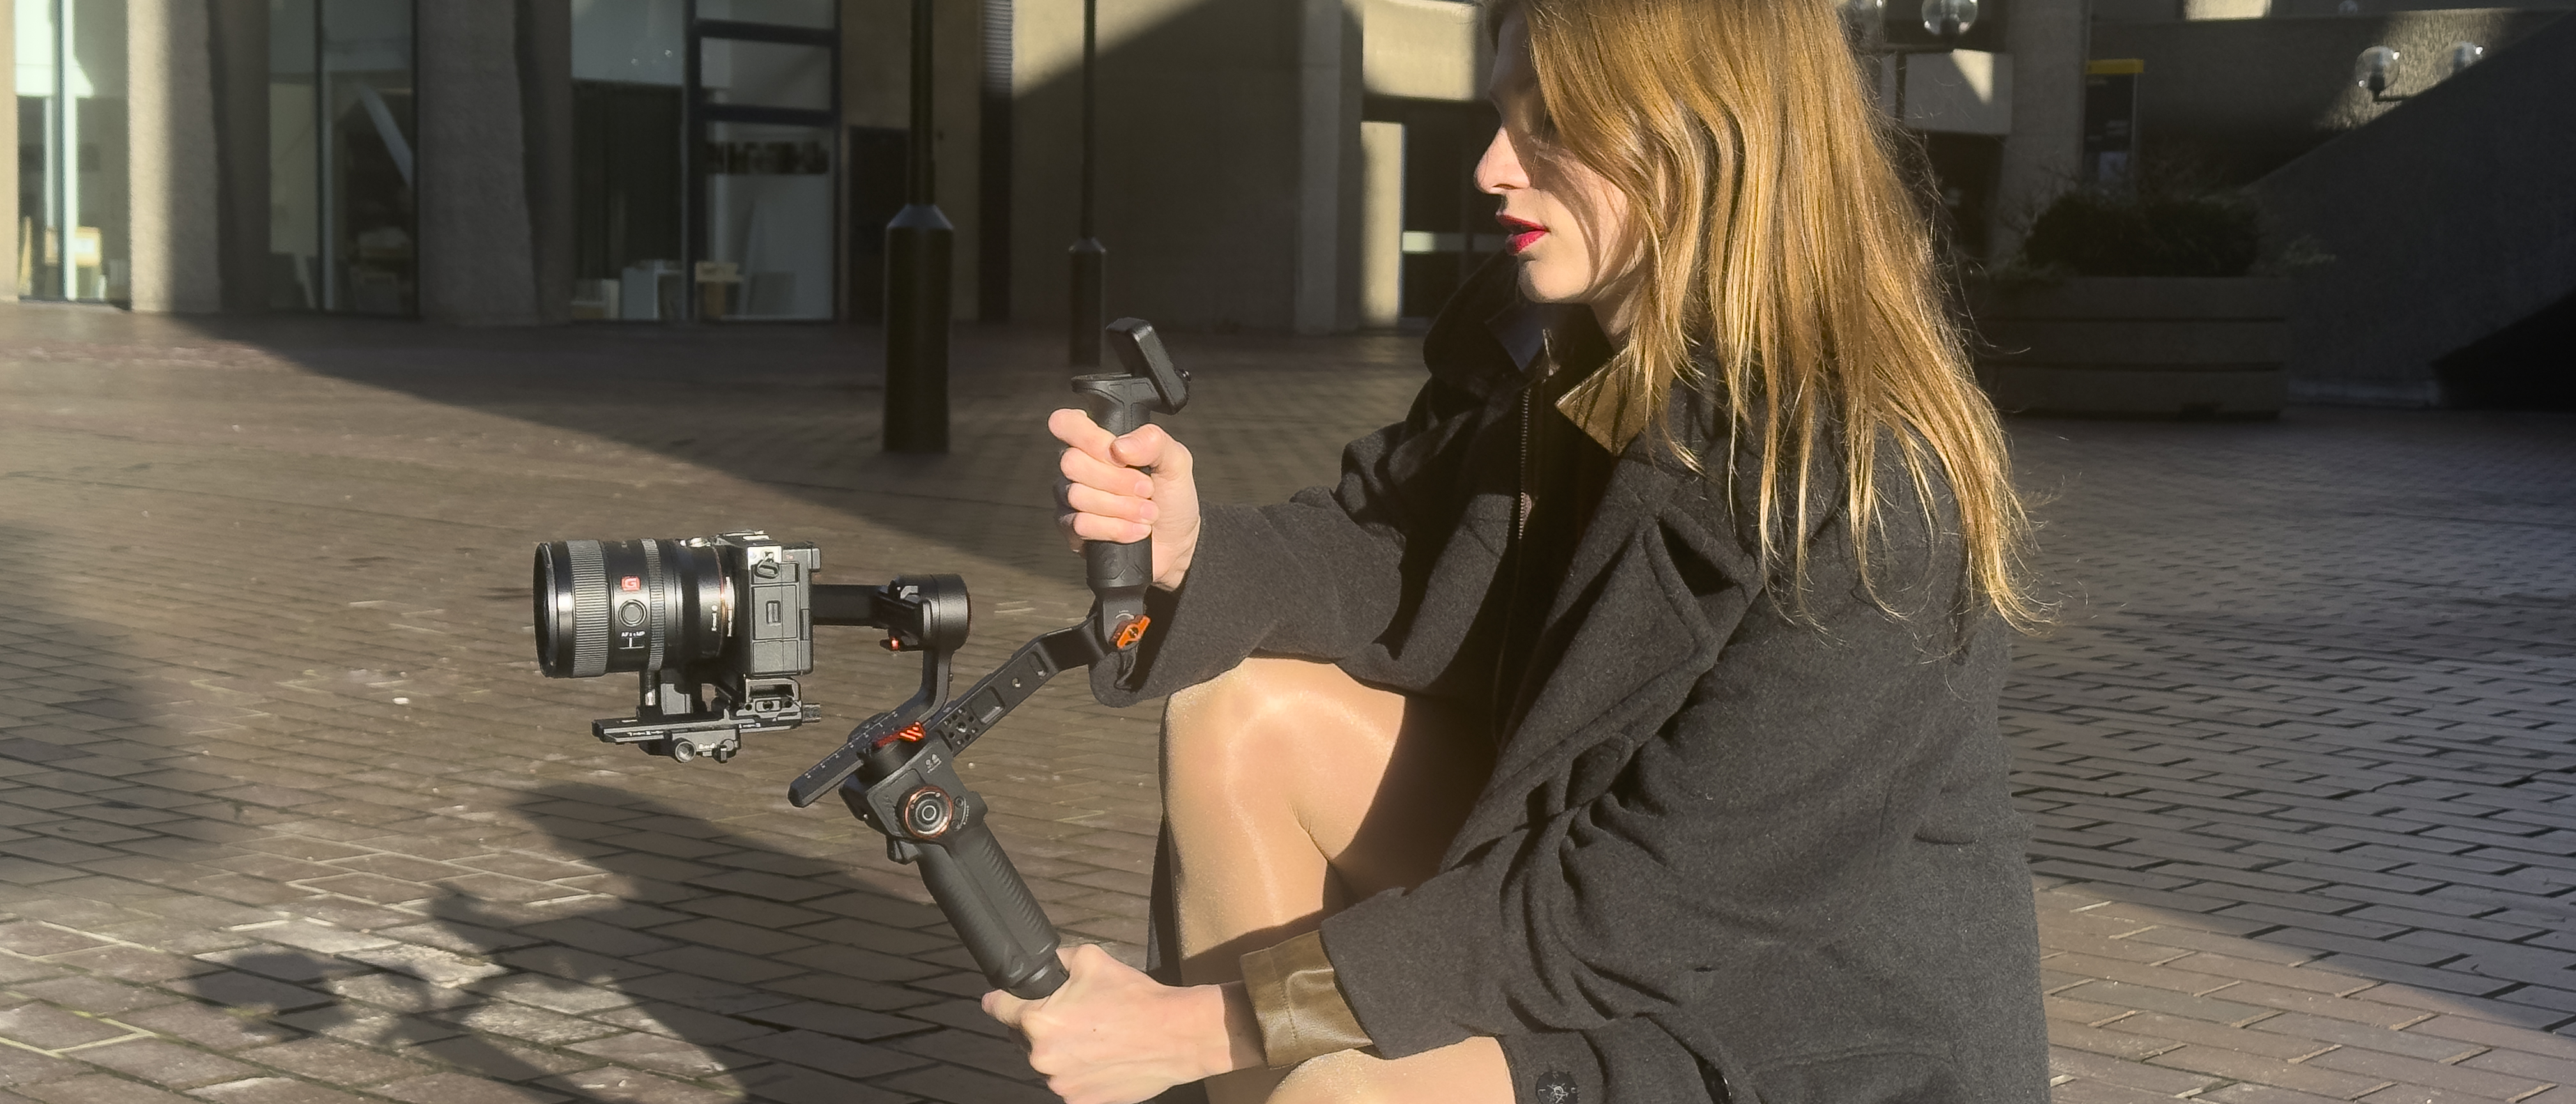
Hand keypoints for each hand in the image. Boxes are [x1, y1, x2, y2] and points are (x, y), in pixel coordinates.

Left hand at [983, 943, 1256, 1103]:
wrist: (1175, 1036)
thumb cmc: (1135, 998)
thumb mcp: (1091, 959)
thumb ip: (1057, 960)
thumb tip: (1042, 963)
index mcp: (1038, 1020)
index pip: (998, 1007)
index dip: (1000, 999)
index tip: (1000, 1000)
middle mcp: (1042, 1056)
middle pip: (1025, 1037)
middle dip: (1043, 1025)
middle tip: (1077, 1016)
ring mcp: (1061, 1084)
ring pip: (1048, 1062)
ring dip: (1062, 1051)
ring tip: (1095, 1037)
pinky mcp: (1081, 1102)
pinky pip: (1069, 1083)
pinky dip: (1080, 1071)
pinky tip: (1103, 1057)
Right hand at [1051, 408, 1200, 589]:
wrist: (1177, 542)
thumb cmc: (1171, 496)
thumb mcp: (1176, 461)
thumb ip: (1154, 441)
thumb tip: (1120, 447)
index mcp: (1097, 441)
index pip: (1066, 423)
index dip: (1088, 436)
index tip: (1118, 453)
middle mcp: (1078, 468)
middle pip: (1072, 462)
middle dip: (1117, 479)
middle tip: (1146, 488)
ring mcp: (1071, 499)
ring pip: (1078, 495)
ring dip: (1122, 506)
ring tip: (1147, 512)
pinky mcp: (1072, 530)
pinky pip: (1081, 524)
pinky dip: (1116, 528)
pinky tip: (1136, 530)